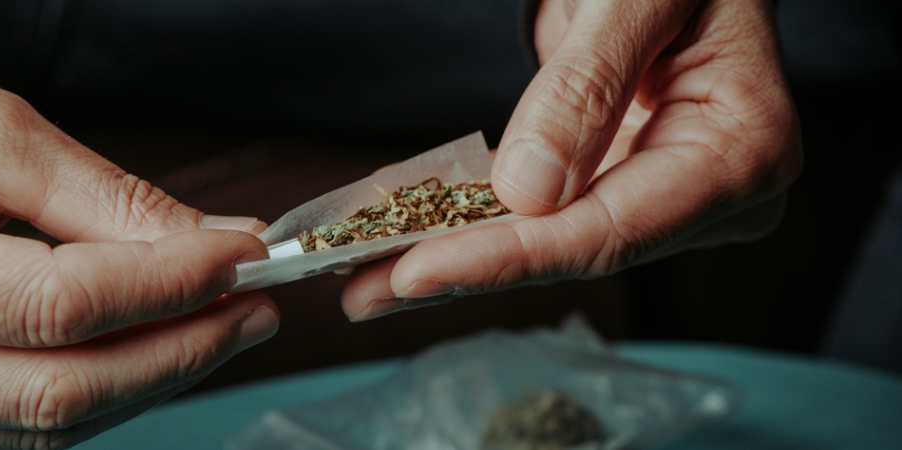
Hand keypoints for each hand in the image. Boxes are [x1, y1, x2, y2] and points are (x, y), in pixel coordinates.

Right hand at [0, 79, 278, 448]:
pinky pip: (36, 426)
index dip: (169, 282)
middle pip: (65, 387)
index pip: (61, 304)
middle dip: (185, 344)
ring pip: (56, 422)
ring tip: (229, 325)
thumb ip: (102, 197)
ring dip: (161, 374)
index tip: (245, 253)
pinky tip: (163, 348)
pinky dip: (117, 390)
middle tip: (258, 303)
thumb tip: (211, 239)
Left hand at [341, 0, 801, 319]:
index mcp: (741, 152)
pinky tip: (411, 239)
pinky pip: (545, 213)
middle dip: (465, 268)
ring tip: (365, 279)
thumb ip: (588, 85)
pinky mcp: (623, 186)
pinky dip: (477, 224)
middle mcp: (710, 196)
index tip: (417, 272)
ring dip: (457, 255)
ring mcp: (664, 196)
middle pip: (572, 249)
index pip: (609, 229)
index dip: (509, 257)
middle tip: (365, 290)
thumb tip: (528, 193)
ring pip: (549, 242)